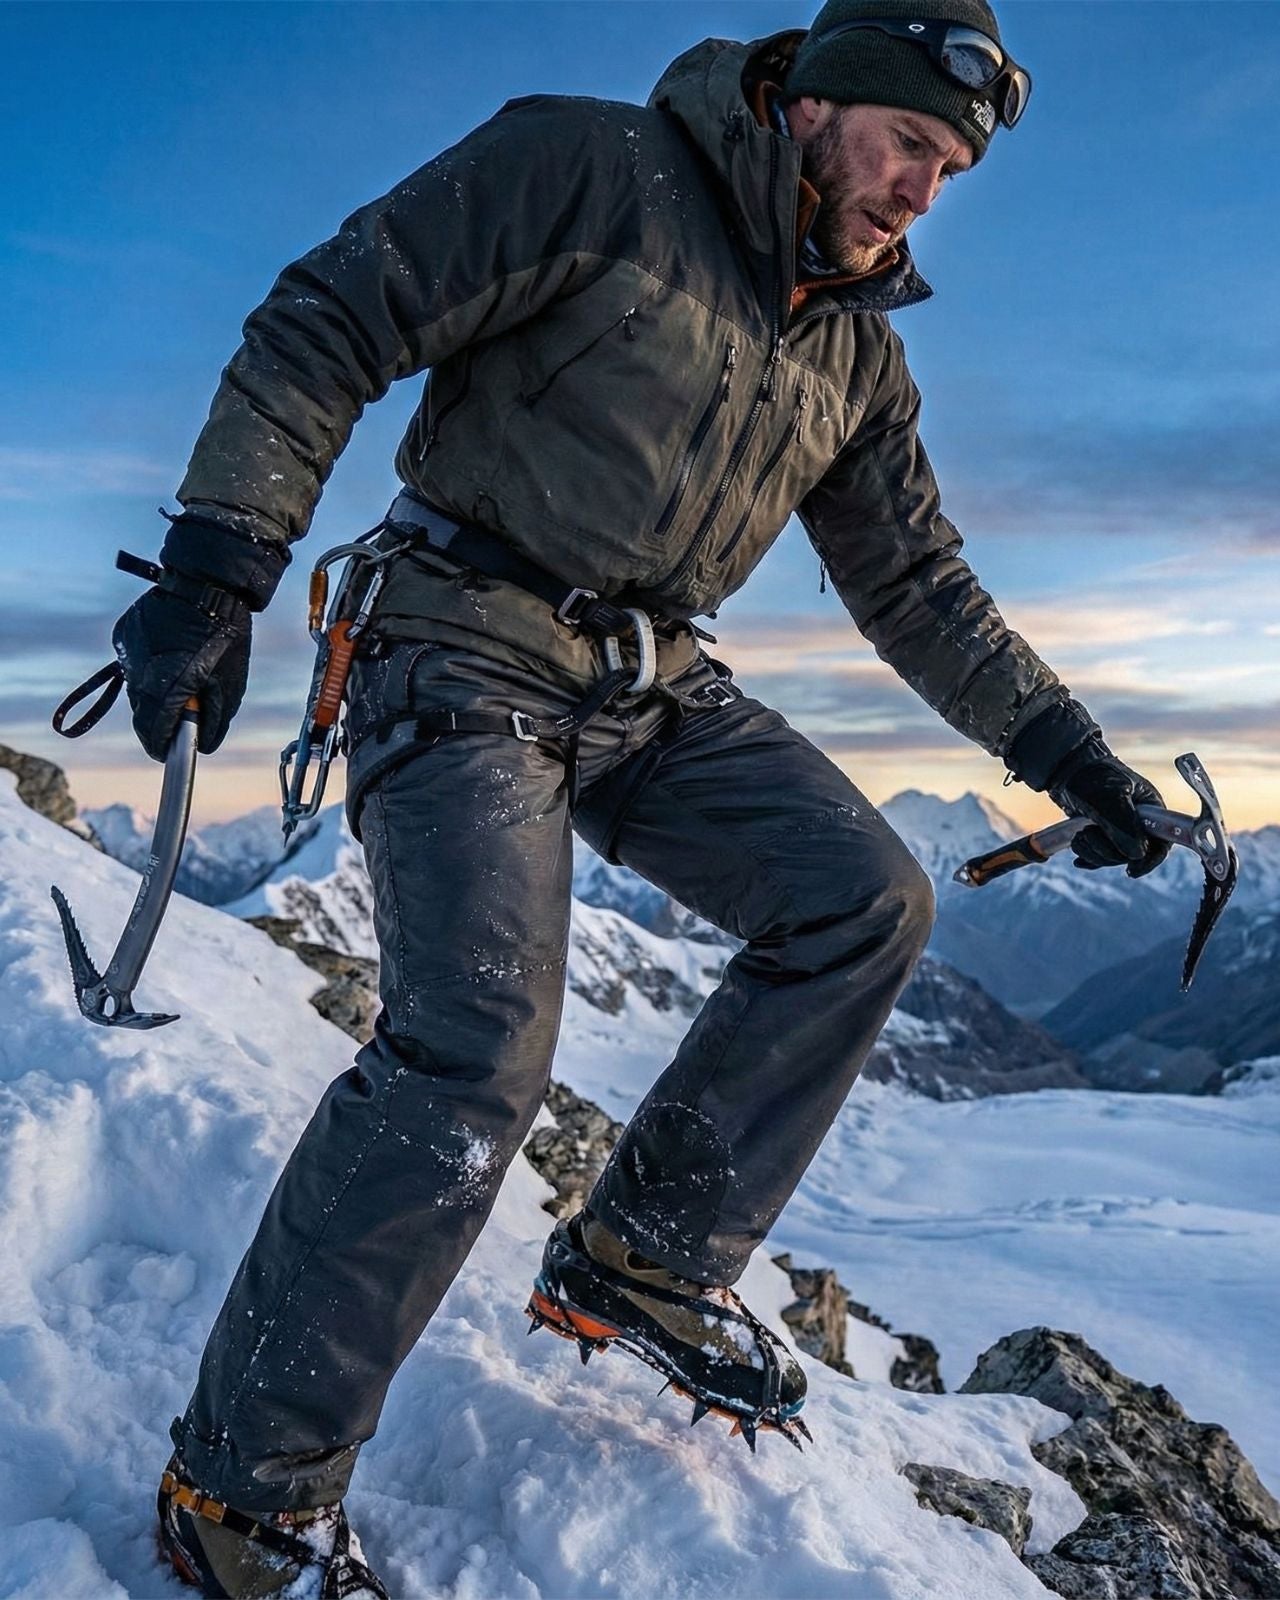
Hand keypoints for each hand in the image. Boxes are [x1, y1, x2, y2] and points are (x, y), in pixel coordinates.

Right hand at [112, 584, 249, 760]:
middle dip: (159, 721)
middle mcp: (141, 674)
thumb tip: (203, 744)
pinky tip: (170, 655)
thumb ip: (215, 720)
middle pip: (142, 714)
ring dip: (154, 694)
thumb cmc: (226, 637)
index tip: (167, 753)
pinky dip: (148, 668)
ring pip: (136, 688)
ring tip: (180, 679)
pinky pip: (134, 663)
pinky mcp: (124, 636)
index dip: (161, 747)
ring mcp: (129, 654)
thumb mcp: (231, 685)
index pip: (153, 733)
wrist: (206, 585)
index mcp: (168, 688)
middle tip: (179, 719)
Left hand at [1048, 741, 1169, 877]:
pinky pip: (1100, 856)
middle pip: (1134, 854)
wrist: (1066, 767)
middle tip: (1088, 833)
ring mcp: (1121, 829)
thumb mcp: (1109, 798)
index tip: (1132, 870)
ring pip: (1114, 857)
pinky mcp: (1103, 834)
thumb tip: (1137, 854)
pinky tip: (1078, 857)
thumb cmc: (1092, 776)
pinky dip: (1088, 857)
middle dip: (1108, 851)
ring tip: (1079, 835)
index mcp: (1151, 810)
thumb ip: (1123, 826)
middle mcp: (1139, 822)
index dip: (1150, 859)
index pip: (1162, 842)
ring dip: (1094, 852)